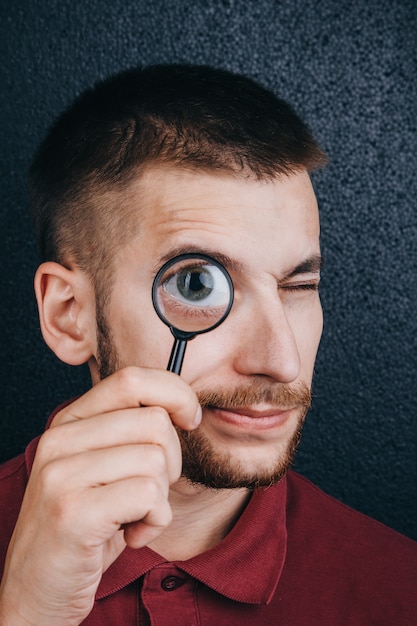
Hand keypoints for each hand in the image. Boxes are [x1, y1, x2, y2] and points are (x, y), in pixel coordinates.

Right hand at [0, 366, 200, 624]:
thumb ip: (131, 431)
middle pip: (155, 422)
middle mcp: (60, 439)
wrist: (38, 591)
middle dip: (171, 461)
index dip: (175, 393)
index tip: (190, 419)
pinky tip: (132, 535)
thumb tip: (183, 404)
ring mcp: (61, 475)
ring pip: (156, 460)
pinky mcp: (73, 512)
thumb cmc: (88, 525)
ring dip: (160, 497)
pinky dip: (155, 520)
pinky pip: (149, 495)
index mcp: (70, 421)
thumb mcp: (105, 467)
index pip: (133, 379)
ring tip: (134, 516)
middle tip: (148, 492)